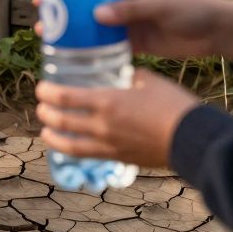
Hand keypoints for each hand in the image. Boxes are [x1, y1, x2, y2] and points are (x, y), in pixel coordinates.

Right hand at [35, 0, 232, 61]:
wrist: (217, 31)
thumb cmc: (191, 8)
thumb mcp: (160, 5)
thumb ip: (131, 9)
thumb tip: (96, 14)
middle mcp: (123, 3)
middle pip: (86, 6)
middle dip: (64, 14)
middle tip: (41, 23)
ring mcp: (128, 24)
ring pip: (94, 28)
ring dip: (74, 35)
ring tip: (51, 42)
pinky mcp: (135, 43)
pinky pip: (108, 47)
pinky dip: (93, 53)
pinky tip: (75, 61)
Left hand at [35, 70, 199, 167]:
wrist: (192, 138)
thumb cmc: (173, 105)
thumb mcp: (149, 80)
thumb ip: (131, 75)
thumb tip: (124, 73)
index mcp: (107, 101)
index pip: (65, 97)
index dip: (47, 92)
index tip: (41, 88)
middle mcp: (102, 125)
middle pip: (61, 121)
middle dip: (45, 114)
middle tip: (40, 107)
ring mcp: (109, 145)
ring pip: (70, 145)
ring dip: (53, 137)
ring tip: (46, 131)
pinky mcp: (119, 158)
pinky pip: (89, 156)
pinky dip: (74, 151)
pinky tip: (72, 147)